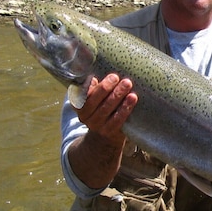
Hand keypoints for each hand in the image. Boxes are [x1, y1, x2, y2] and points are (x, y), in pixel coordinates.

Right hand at [66, 74, 137, 188]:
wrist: (104, 137)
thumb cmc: (101, 109)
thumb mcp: (93, 99)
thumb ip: (94, 87)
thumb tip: (98, 72)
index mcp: (78, 106)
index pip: (80, 95)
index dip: (87, 87)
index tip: (95, 78)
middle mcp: (85, 117)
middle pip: (94, 101)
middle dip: (105, 88)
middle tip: (116, 77)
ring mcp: (97, 126)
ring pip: (106, 109)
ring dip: (117, 95)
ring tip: (127, 84)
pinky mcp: (110, 132)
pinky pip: (118, 119)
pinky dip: (125, 108)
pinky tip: (133, 98)